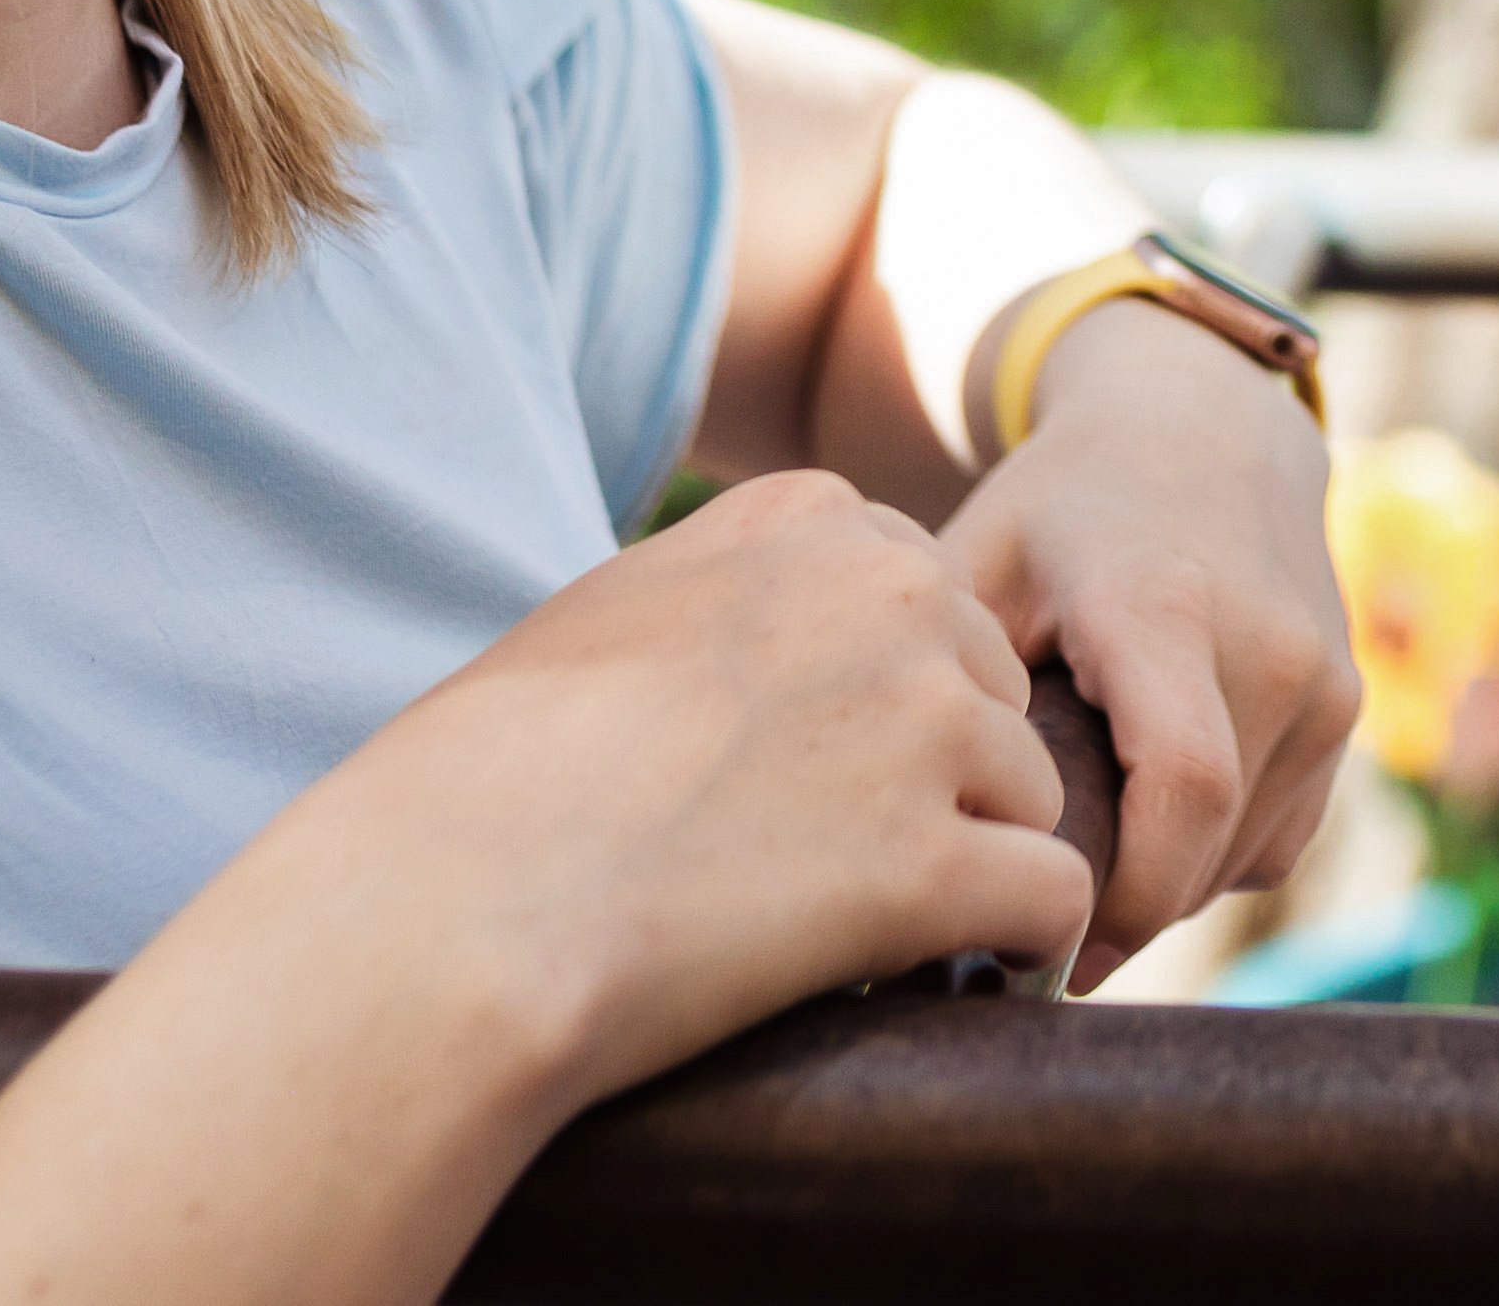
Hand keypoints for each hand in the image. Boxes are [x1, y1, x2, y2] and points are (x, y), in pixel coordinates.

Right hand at [259, 470, 1080, 1108]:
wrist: (450, 909)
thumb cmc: (488, 784)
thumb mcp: (616, 616)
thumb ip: (731, 604)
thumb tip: (789, 671)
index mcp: (810, 519)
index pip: (931, 601)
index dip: (890, 701)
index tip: (822, 772)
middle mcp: (889, 592)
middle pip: (993, 693)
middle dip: (943, 779)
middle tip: (836, 863)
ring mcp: (921, 722)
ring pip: (1032, 797)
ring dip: (970, 865)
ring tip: (862, 931)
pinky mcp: (931, 862)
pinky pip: (1048, 900)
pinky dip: (1017, 950)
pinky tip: (960, 979)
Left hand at [937, 299, 1357, 981]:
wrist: (1205, 427)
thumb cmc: (1063, 507)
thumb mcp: (979, 563)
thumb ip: (940, 685)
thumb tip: (881, 837)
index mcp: (1168, 610)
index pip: (1184, 793)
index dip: (1122, 902)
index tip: (1044, 948)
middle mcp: (1269, 650)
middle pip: (1203, 849)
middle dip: (1116, 911)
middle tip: (1026, 921)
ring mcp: (1323, 684)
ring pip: (1240, 858)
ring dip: (1160, 888)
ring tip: (1075, 859)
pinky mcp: (1343, 711)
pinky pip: (1275, 839)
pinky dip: (1209, 858)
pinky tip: (1141, 819)